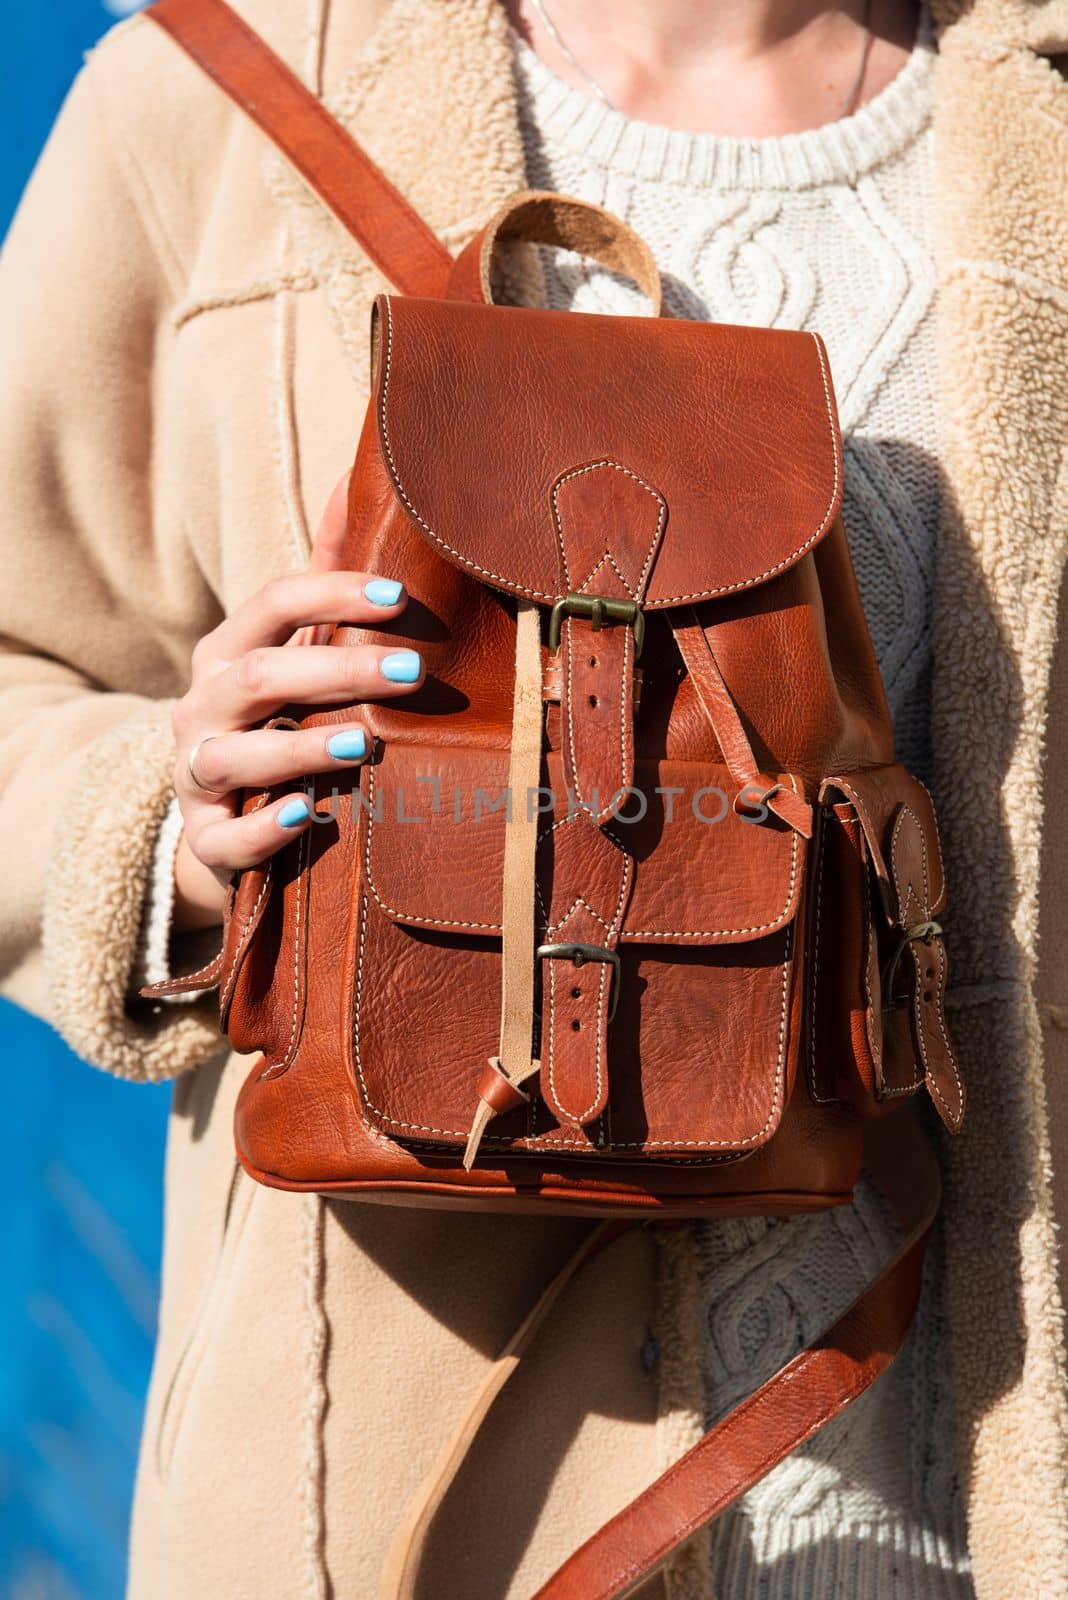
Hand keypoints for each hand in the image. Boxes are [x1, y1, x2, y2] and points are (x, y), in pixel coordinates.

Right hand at [170, 473, 422, 931]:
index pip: (271, 606)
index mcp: (227, 654)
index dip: (332, 595)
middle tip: (410, 671)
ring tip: (363, 744)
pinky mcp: (207, 839)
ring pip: (234, 757)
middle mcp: (202, 709)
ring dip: (298, 747)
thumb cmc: (275, 719)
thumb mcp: (291, 651)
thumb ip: (324, 580)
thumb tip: (356, 482)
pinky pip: (226, 838)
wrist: (225, 822)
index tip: (400, 597)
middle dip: (336, 671)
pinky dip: (262, 830)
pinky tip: (304, 816)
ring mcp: (197, 775)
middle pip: (259, 677)